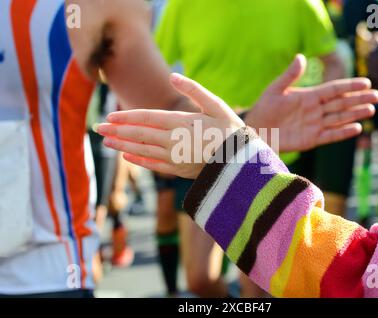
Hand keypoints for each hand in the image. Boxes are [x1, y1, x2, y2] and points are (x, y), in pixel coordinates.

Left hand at [97, 73, 244, 178]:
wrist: (242, 163)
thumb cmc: (232, 131)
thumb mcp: (217, 105)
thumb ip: (194, 90)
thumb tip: (173, 75)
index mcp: (181, 122)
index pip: (145, 117)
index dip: (126, 116)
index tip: (110, 115)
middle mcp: (172, 141)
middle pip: (138, 134)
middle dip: (116, 130)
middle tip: (98, 128)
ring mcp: (174, 158)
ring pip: (141, 150)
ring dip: (122, 145)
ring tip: (106, 141)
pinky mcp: (178, 171)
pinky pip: (153, 166)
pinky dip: (138, 161)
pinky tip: (127, 157)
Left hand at [246, 54, 377, 151]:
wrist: (256, 129)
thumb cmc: (264, 108)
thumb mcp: (276, 90)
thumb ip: (290, 75)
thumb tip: (301, 56)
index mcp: (309, 96)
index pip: (334, 89)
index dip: (350, 86)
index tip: (366, 82)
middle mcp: (315, 110)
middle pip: (341, 103)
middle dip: (358, 99)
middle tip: (377, 95)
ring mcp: (314, 125)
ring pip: (339, 118)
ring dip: (355, 114)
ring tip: (370, 110)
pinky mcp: (311, 140)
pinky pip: (330, 136)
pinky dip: (342, 132)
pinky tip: (356, 128)